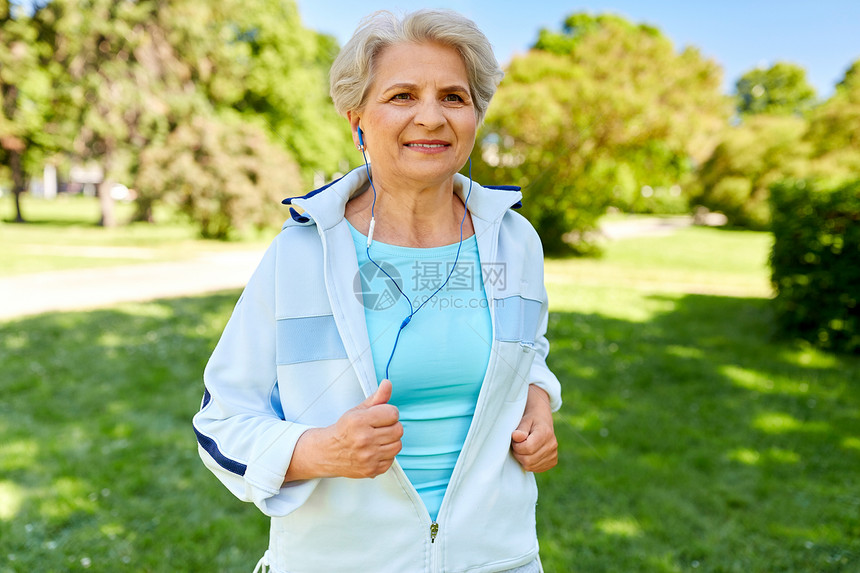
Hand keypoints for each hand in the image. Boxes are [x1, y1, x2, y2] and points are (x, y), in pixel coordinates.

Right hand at [285, 379, 402, 480]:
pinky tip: (375, 450)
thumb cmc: (344, 430)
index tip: (381, 416)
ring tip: (378, 439)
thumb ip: (376, 398)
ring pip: (398, 445)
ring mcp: (368, 457)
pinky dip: (386, 455)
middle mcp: (364, 440)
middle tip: (380, 427)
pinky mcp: (371, 469)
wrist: (327, 453)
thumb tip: (387, 384)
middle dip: (391, 426)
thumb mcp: (357, 410)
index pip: (392, 413)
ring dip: (391, 441)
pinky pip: (392, 459)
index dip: (389, 413)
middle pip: (398, 430)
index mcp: (359, 421)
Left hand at [511, 385, 557, 472]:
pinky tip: (528, 453)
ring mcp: (553, 454)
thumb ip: (520, 429)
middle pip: (528, 460)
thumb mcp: (524, 420)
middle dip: (518, 453)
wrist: (543, 420)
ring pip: (530, 466)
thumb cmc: (531, 420)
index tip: (515, 439)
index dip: (517, 446)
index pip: (528, 448)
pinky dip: (528, 463)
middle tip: (517, 444)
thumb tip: (516, 437)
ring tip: (523, 447)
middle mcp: (552, 445)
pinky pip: (535, 469)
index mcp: (545, 433)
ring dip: (522, 458)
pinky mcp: (553, 461)